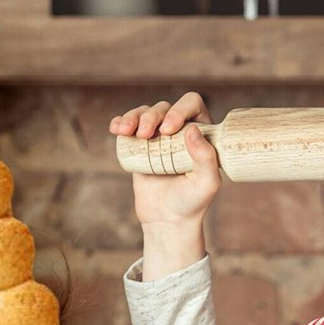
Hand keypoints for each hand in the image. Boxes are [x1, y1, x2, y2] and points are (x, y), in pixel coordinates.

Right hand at [109, 93, 220, 275]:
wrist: (168, 220)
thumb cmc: (192, 202)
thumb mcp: (207, 184)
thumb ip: (207, 158)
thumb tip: (192, 129)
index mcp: (201, 133)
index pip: (192, 105)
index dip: (179, 109)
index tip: (168, 130)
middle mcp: (180, 131)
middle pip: (164, 107)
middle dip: (152, 116)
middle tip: (146, 136)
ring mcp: (158, 137)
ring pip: (145, 112)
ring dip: (134, 117)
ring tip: (127, 132)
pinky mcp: (139, 145)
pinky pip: (129, 124)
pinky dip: (120, 122)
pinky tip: (116, 129)